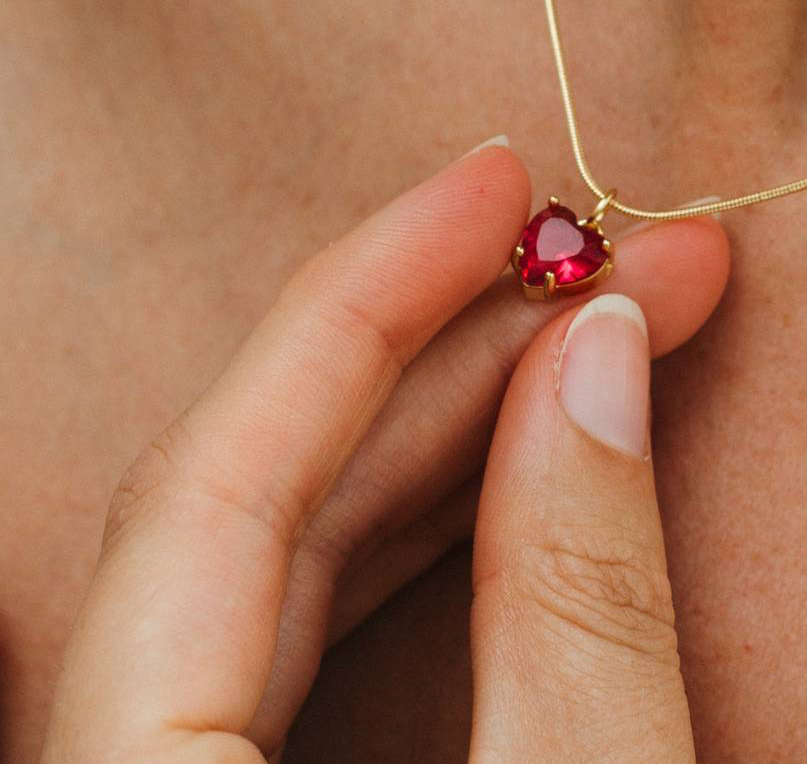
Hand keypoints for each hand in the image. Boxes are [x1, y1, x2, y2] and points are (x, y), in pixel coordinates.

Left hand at [40, 143, 729, 761]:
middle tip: (614, 268)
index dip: (370, 296)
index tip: (495, 182)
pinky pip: (308, 626)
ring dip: (455, 431)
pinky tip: (519, 467)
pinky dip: (425, 535)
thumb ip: (577, 599)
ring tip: (593, 342)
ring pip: (290, 554)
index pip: (226, 472)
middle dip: (461, 356)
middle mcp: (111, 762)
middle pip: (266, 492)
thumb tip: (600, 355)